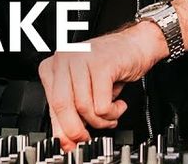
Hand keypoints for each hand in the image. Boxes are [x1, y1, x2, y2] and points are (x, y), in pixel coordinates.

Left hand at [38, 22, 166, 148]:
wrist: (136, 44)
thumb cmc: (110, 66)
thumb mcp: (84, 89)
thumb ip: (72, 113)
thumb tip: (66, 139)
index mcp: (54, 66)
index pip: (51, 105)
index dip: (61, 129)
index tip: (70, 142)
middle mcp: (64, 59)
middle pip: (62, 105)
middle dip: (76, 129)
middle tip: (87, 137)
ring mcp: (82, 59)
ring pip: (85, 107)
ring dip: (101, 120)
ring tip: (110, 116)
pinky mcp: (102, 64)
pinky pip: (102, 104)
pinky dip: (113, 112)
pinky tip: (119, 105)